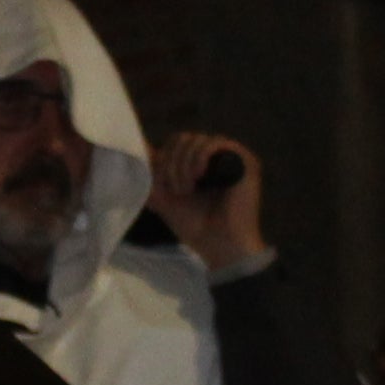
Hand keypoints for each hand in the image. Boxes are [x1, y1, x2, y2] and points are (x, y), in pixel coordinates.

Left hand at [150, 130, 266, 277]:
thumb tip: (139, 149)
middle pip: (183, 139)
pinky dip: (200, 156)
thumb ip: (152, 175)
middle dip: (172, 164)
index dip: (163, 160)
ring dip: (184, 165)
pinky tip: (198, 176)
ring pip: (197, 140)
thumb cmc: (196, 227)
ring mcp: (231, 158)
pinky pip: (217, 143)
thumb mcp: (164, 199)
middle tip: (176, 190)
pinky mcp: (245, 161)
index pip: (174, 144)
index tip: (161, 186)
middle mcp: (216, 158)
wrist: (221, 246)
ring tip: (186, 189)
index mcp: (200, 165)